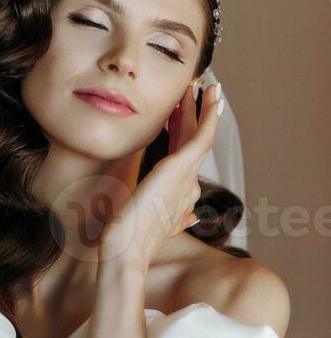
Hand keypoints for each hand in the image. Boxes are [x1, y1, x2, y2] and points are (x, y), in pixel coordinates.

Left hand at [98, 81, 221, 272]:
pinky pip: (202, 137)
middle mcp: (189, 187)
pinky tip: (212, 98)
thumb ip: (175, 218)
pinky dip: (209, 116)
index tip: (180, 114)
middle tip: (196, 90)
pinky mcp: (181, 170)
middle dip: (195, 115)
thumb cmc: (129, 241)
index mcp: (180, 197)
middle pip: (195, 142)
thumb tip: (193, 216)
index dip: (184, 132)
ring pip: (201, 135)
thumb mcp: (151, 223)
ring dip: (204, 109)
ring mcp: (188, 178)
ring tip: (206, 86)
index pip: (185, 157)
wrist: (125, 252)